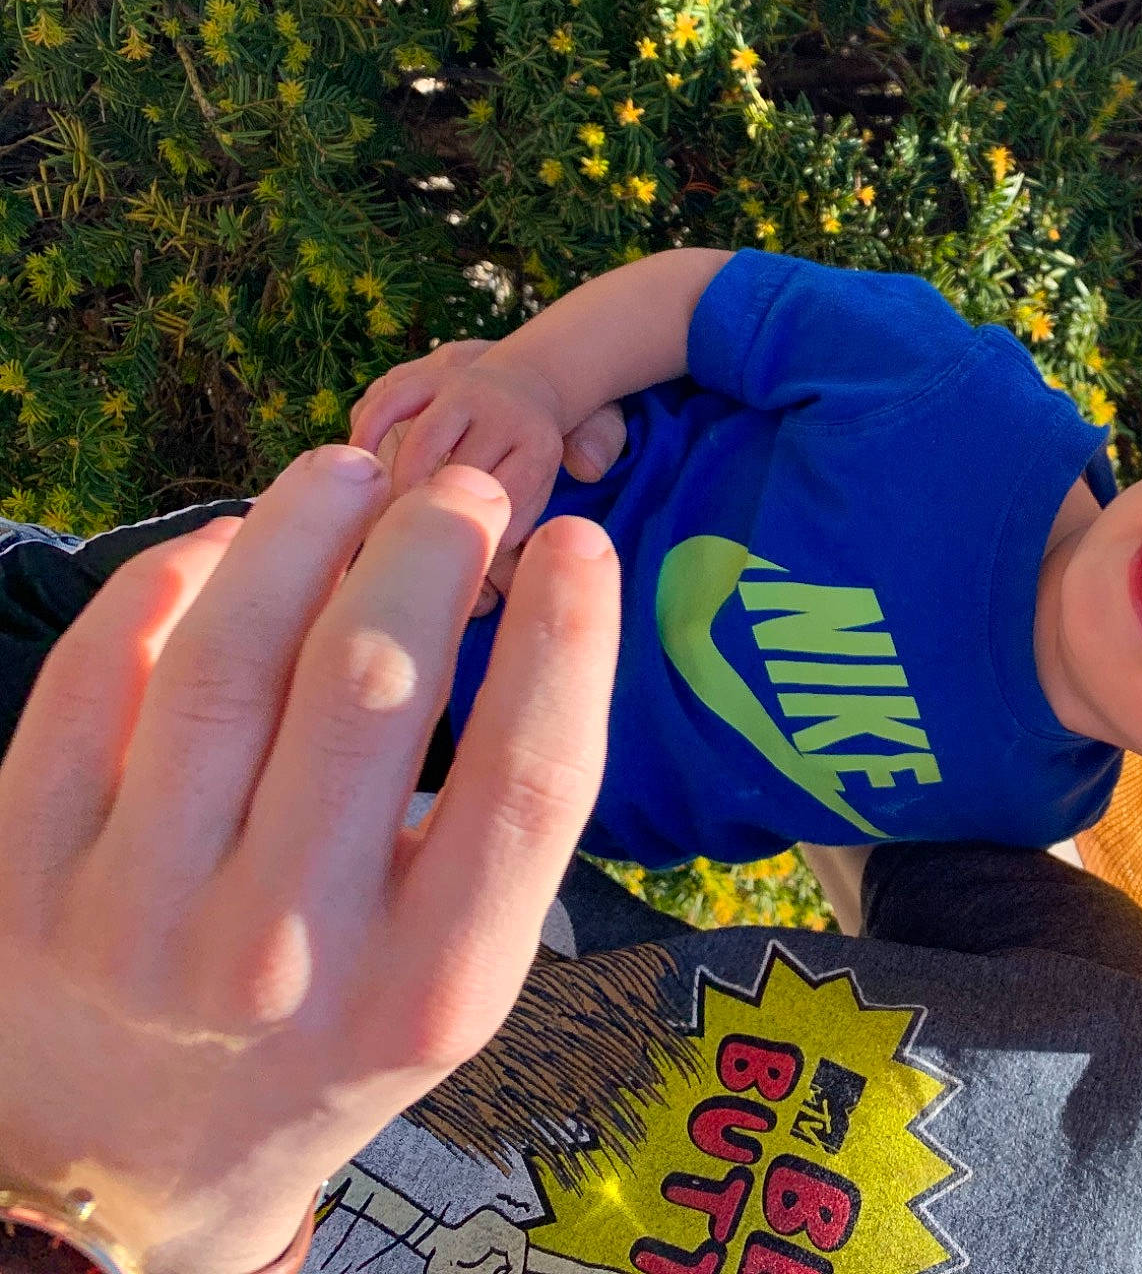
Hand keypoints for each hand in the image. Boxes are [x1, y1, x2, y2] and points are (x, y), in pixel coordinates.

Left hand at [0, 446, 619, 1273]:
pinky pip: (98, 675)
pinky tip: (230, 547)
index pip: (526, 781)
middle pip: (372, 686)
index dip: (567, 636)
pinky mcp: (23, 875)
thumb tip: (518, 596)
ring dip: (303, 528)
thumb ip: (496, 823)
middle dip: (431, 547)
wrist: (131, 1173)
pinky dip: (175, 580)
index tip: (580, 541)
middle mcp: (282, 955)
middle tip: (465, 490)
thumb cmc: (328, 1039)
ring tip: (350, 472)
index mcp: (425, 989)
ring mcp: (136, 915)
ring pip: (227, 658)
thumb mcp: (451, 979)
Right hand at [353, 342, 628, 613]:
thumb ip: (547, 511)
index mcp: (539, 446)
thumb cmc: (539, 451)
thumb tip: (536, 516)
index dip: (481, 544)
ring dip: (401, 488)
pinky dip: (367, 435)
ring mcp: (461, 392)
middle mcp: (502, 414)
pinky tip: (362, 472)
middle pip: (463, 477)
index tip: (466, 568)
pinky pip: (387, 402)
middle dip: (440, 519)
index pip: (506, 507)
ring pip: (421, 445)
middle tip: (419, 556)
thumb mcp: (575, 478)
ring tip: (389, 524)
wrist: (530, 381)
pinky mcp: (426, 377)